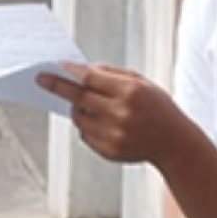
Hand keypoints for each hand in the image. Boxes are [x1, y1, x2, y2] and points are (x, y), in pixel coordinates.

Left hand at [37, 63, 188, 165]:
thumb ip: (112, 74)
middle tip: (41, 79)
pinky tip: (104, 123)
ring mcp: (114, 135)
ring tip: (89, 105)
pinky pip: (85, 135)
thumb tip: (80, 70)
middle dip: (59, 87)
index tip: (57, 66)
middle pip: (79, 97)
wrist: (175, 143)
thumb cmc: (158, 108)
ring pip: (79, 117)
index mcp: (131, 92)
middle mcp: (121, 114)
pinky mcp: (109, 151)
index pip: (91, 78)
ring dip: (77, 108)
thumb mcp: (142, 83)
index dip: (71, 71)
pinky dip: (88, 126)